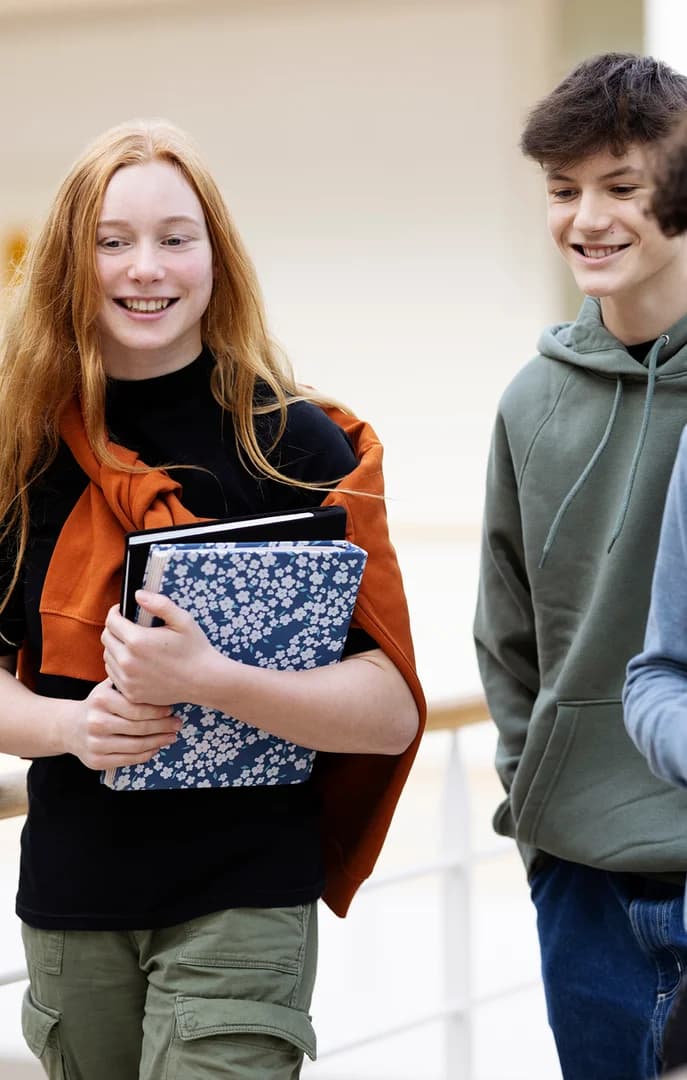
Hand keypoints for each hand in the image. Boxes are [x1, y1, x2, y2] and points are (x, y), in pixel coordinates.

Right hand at [68, 678, 181, 770]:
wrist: (68, 727)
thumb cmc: (98, 704)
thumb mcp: (107, 688)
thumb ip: (128, 683)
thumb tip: (162, 680)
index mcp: (101, 700)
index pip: (136, 708)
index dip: (157, 710)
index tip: (171, 709)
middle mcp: (96, 722)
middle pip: (139, 728)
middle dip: (163, 726)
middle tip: (178, 723)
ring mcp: (95, 744)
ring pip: (136, 745)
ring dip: (159, 741)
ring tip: (172, 736)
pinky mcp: (97, 761)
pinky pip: (128, 759)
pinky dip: (146, 754)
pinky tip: (156, 747)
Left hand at [101, 592, 216, 706]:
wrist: (204, 681)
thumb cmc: (195, 649)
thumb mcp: (182, 620)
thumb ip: (159, 604)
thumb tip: (137, 594)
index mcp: (138, 640)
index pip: (111, 621)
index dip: (116, 612)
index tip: (123, 611)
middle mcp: (128, 661)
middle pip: (106, 638)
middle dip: (114, 628)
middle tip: (128, 627)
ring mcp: (128, 680)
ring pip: (107, 657)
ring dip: (116, 647)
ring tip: (133, 645)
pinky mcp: (131, 693)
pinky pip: (113, 675)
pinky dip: (119, 666)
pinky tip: (135, 662)